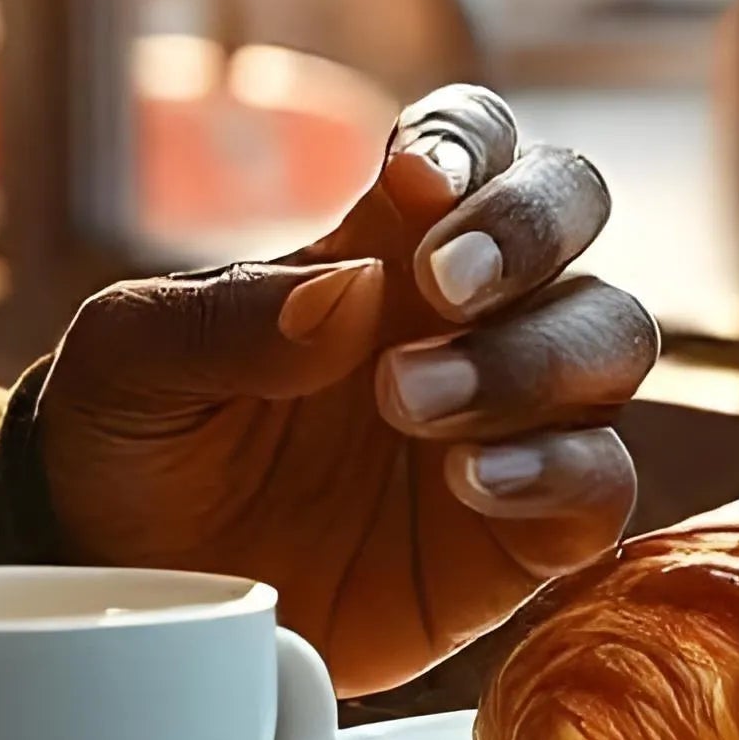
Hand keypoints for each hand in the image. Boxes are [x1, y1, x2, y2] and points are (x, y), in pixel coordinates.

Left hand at [31, 86, 653, 696]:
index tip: (414, 177)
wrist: (127, 600)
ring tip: (409, 403)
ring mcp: (506, 420)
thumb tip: (350, 294)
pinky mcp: (522, 535)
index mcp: (375, 247)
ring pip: (613, 338)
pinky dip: (558, 472)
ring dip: (530, 357)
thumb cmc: (127, 452)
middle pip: (574, 207)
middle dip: (531, 225)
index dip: (470, 139)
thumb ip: (220, 320)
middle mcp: (463, 316)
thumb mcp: (125, 368)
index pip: (474, 140)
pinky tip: (468, 483)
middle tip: (442, 285)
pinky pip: (603, 484)